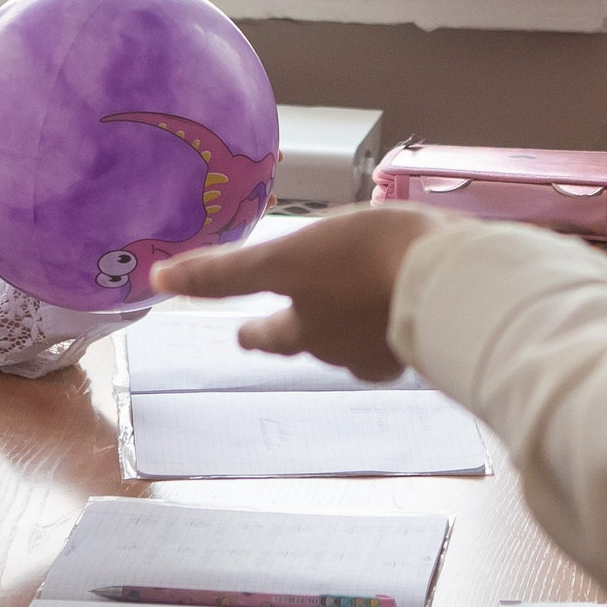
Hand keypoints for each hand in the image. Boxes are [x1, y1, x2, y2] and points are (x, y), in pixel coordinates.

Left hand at [149, 204, 453, 380]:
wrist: (447, 278)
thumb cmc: (362, 262)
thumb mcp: (283, 258)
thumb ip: (223, 273)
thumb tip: (159, 279)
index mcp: (306, 330)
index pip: (268, 336)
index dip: (253, 333)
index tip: (243, 334)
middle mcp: (344, 348)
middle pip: (314, 343)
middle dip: (302, 333)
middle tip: (295, 326)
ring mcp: (390, 346)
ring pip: (358, 341)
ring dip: (348, 329)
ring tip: (351, 311)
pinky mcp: (428, 333)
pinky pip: (400, 331)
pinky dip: (392, 320)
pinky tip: (402, 307)